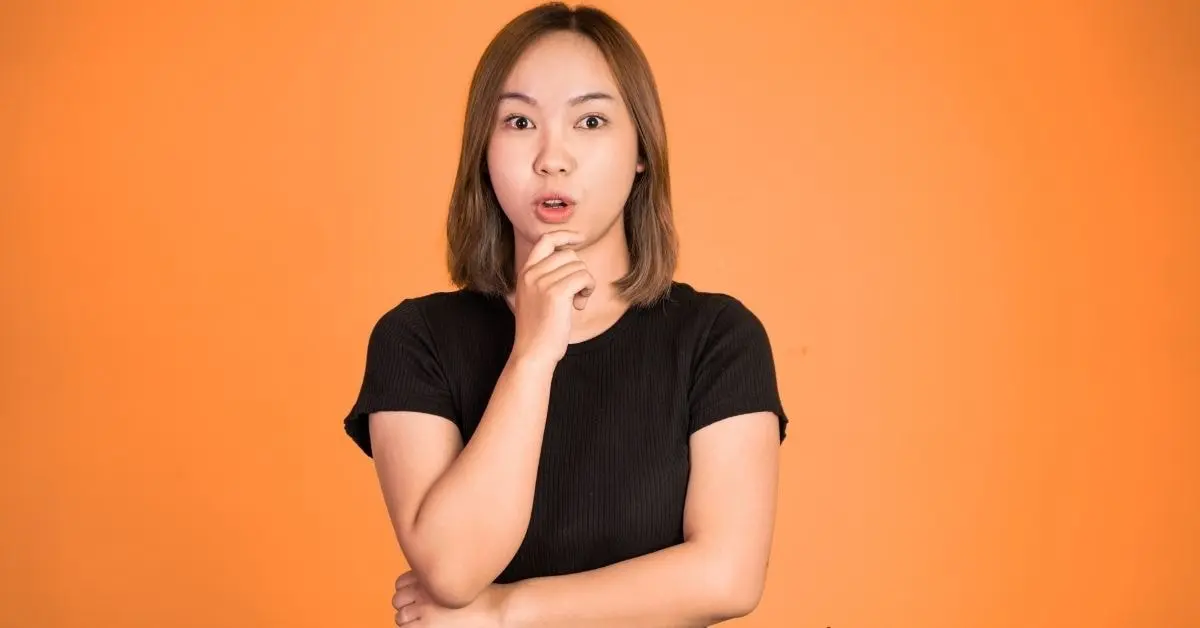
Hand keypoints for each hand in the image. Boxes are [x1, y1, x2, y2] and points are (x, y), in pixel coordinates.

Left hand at [392, 571, 507, 626]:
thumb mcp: (462, 578)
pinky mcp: (427, 627)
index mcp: (433, 575)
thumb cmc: (486, 596)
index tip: (416, 598)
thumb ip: (443, 579)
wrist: (497, 609)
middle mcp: (424, 591)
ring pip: (400, 618)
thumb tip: (429, 584)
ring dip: (409, 621)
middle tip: (420, 613)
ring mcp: (424, 610)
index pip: (401, 583)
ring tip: (425, 624)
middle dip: (406, 606)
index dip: (407, 592)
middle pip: (397, 600)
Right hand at [509, 230, 595, 364]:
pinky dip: (588, 289)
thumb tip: (571, 258)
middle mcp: (531, 273)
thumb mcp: (535, 297)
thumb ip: (546, 277)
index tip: (581, 239)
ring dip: (585, 284)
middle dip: (579, 271)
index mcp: (525, 272)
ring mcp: (542, 282)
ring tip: (576, 303)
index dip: (565, 235)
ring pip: (579, 266)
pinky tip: (579, 305)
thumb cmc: (539, 329)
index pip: (545, 240)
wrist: (533, 353)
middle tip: (576, 294)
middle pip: (568, 254)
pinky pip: (584, 277)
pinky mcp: (556, 293)